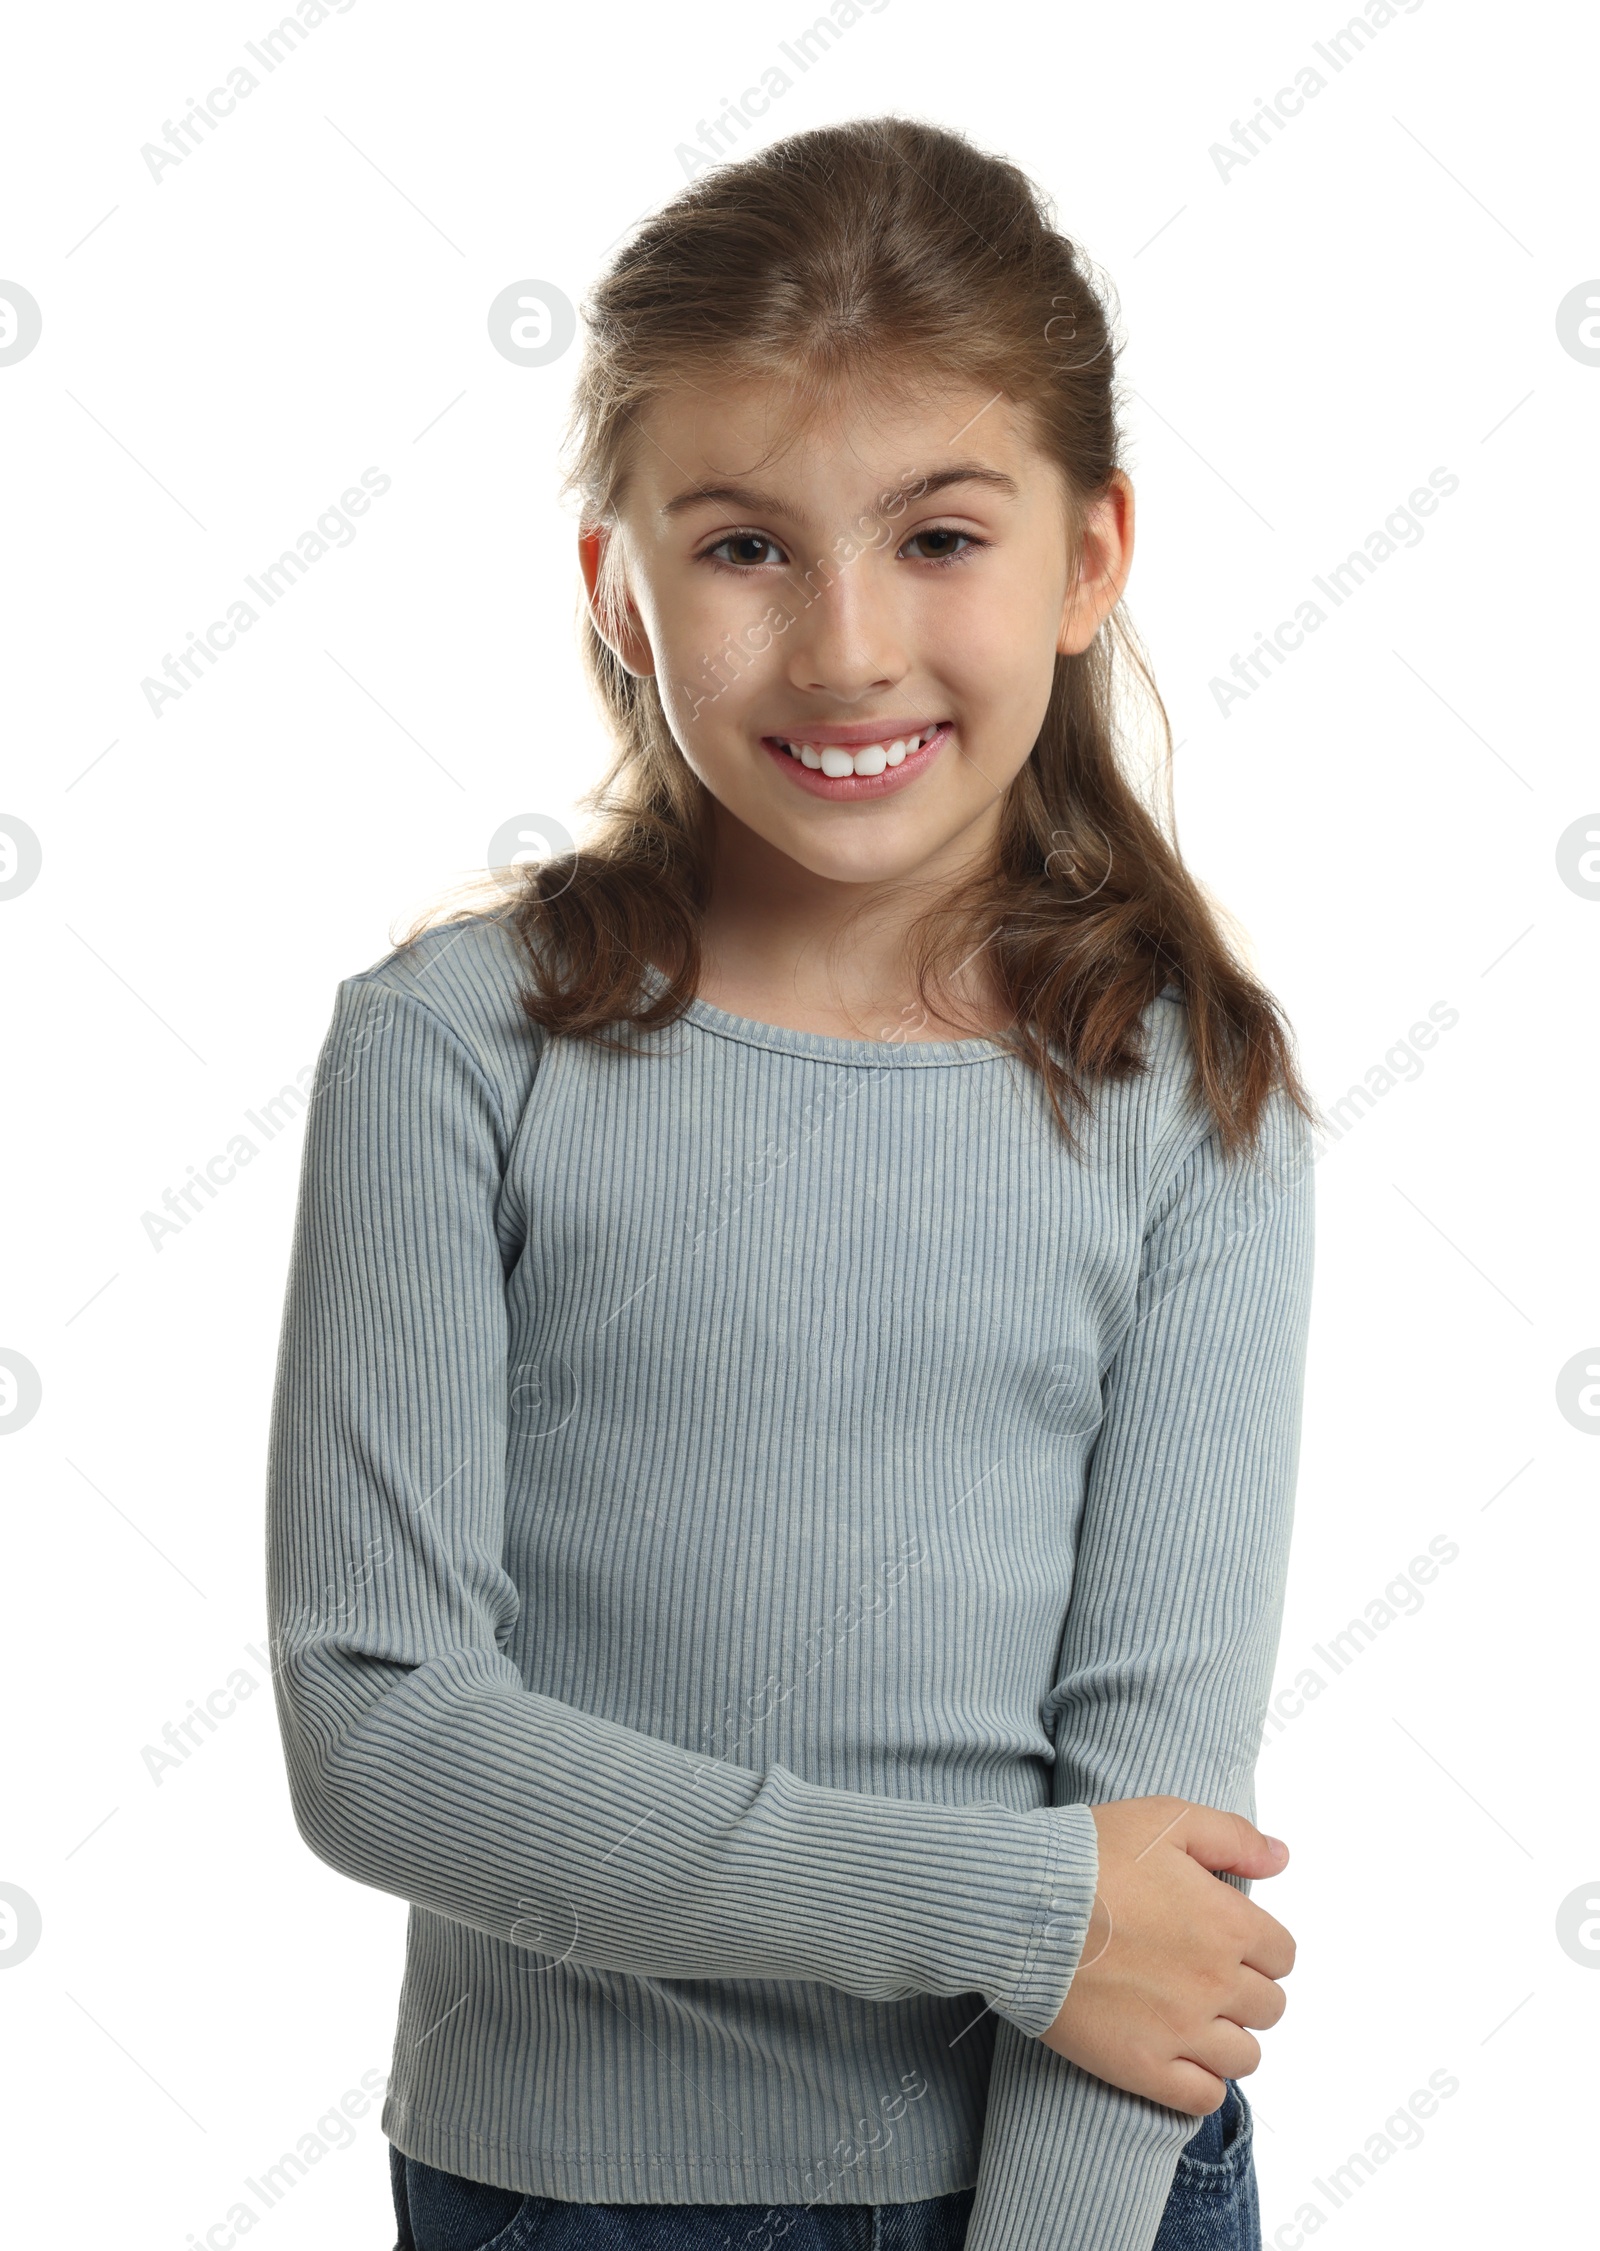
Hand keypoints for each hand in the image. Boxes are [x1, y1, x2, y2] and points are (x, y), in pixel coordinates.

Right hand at [1039, 1797, 1294, 2115]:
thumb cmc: (1088, 1857)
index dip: (1258, 1946)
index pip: (1282, 1955)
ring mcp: (1182, 2030)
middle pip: (1269, 2006)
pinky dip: (1202, 2082)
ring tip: (1193, 2016)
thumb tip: (1281, 1858)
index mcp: (1227, 1923)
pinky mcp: (1144, 2066)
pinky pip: (1203, 2097)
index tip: (1227, 1940)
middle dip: (1245, 1990)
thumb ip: (1232, 1837)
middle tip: (1204, 1973)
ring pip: (1245, 2055)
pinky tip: (1180, 2057)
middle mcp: (1215, 1982)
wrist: (1020, 1905)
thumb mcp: (1165, 1819)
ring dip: (1228, 2036)